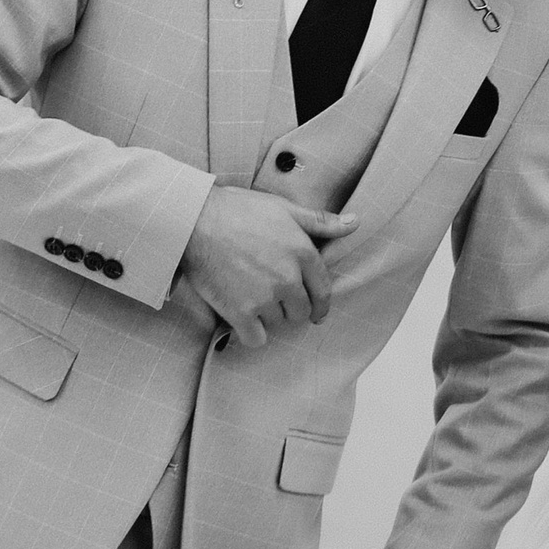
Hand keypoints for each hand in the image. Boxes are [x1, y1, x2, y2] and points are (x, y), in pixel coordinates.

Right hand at [176, 187, 357, 349]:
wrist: (194, 220)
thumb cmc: (237, 210)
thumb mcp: (284, 209)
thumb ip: (320, 222)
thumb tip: (355, 224)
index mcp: (303, 253)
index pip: (323, 291)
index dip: (321, 305)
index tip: (316, 312)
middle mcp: (288, 279)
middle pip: (302, 312)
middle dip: (292, 309)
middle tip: (277, 302)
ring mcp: (265, 297)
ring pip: (279, 324)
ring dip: (271, 318)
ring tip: (255, 303)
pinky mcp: (240, 312)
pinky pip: (257, 339)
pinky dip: (252, 334)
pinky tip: (245, 322)